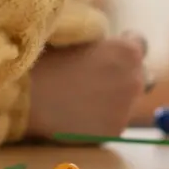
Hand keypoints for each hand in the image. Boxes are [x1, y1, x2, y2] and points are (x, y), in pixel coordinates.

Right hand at [26, 35, 147, 138]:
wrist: (29, 95)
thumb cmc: (47, 57)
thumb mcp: (80, 37)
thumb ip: (104, 44)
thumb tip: (109, 49)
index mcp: (128, 52)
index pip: (139, 45)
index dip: (120, 47)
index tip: (106, 53)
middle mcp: (135, 80)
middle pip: (137, 75)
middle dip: (121, 74)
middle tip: (93, 78)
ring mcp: (127, 109)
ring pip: (127, 101)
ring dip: (113, 98)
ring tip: (83, 98)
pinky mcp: (115, 131)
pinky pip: (113, 121)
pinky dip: (102, 118)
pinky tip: (79, 113)